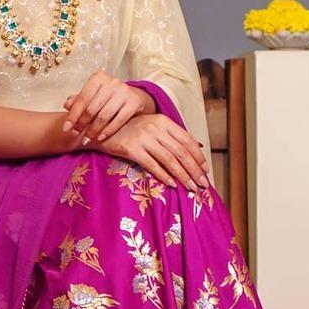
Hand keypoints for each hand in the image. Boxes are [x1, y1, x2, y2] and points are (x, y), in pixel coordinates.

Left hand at [62, 70, 152, 141]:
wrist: (135, 98)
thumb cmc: (109, 97)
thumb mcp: (93, 95)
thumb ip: (79, 100)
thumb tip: (66, 105)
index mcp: (98, 78)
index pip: (82, 98)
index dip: (73, 115)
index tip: (66, 128)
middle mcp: (112, 82)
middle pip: (92, 108)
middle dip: (82, 124)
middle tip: (76, 134)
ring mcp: (124, 91)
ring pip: (104, 116)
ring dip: (94, 130)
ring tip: (88, 138)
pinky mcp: (134, 102)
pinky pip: (118, 120)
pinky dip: (107, 131)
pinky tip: (100, 137)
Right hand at [86, 113, 209, 190]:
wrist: (103, 130)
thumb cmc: (131, 130)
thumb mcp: (153, 126)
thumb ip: (172, 135)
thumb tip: (198, 146)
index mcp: (163, 121)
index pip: (187, 139)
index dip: (198, 156)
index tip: (205, 170)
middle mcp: (155, 128)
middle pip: (181, 152)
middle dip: (194, 170)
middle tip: (202, 184)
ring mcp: (143, 138)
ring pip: (169, 160)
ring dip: (182, 175)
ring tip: (190, 187)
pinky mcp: (132, 149)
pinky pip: (152, 165)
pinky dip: (163, 175)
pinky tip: (172, 184)